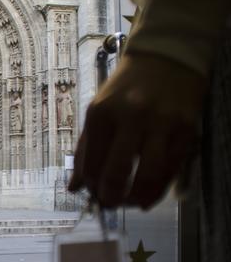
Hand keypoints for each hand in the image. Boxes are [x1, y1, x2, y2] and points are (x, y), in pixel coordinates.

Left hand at [68, 53, 207, 208]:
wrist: (166, 57)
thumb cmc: (126, 88)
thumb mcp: (99, 110)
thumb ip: (85, 149)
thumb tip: (74, 188)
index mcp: (103, 113)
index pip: (91, 163)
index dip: (91, 187)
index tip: (93, 195)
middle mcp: (131, 118)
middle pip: (117, 173)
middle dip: (111, 198)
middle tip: (110, 204)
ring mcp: (161, 124)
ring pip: (148, 176)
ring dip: (136, 198)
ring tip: (130, 203)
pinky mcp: (186, 130)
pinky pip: (171, 170)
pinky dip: (158, 190)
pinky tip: (148, 198)